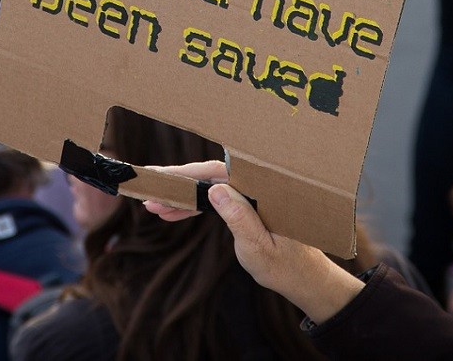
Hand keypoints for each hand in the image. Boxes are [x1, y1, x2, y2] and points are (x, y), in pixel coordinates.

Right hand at [144, 161, 363, 322]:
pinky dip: (195, 206)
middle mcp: (256, 186)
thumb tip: (215, 190)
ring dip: (182, 197)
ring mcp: (250, 194)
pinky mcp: (246, 204)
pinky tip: (173, 213)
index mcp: (262, 190)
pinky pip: (216, 200)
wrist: (305, 279)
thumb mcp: (259, 247)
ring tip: (154, 206)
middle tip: (148, 193)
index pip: (219, 173)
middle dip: (178, 184)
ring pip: (210, 188)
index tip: (163, 177)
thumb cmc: (287, 266)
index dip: (188, 173)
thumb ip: (239, 218)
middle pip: (210, 176)